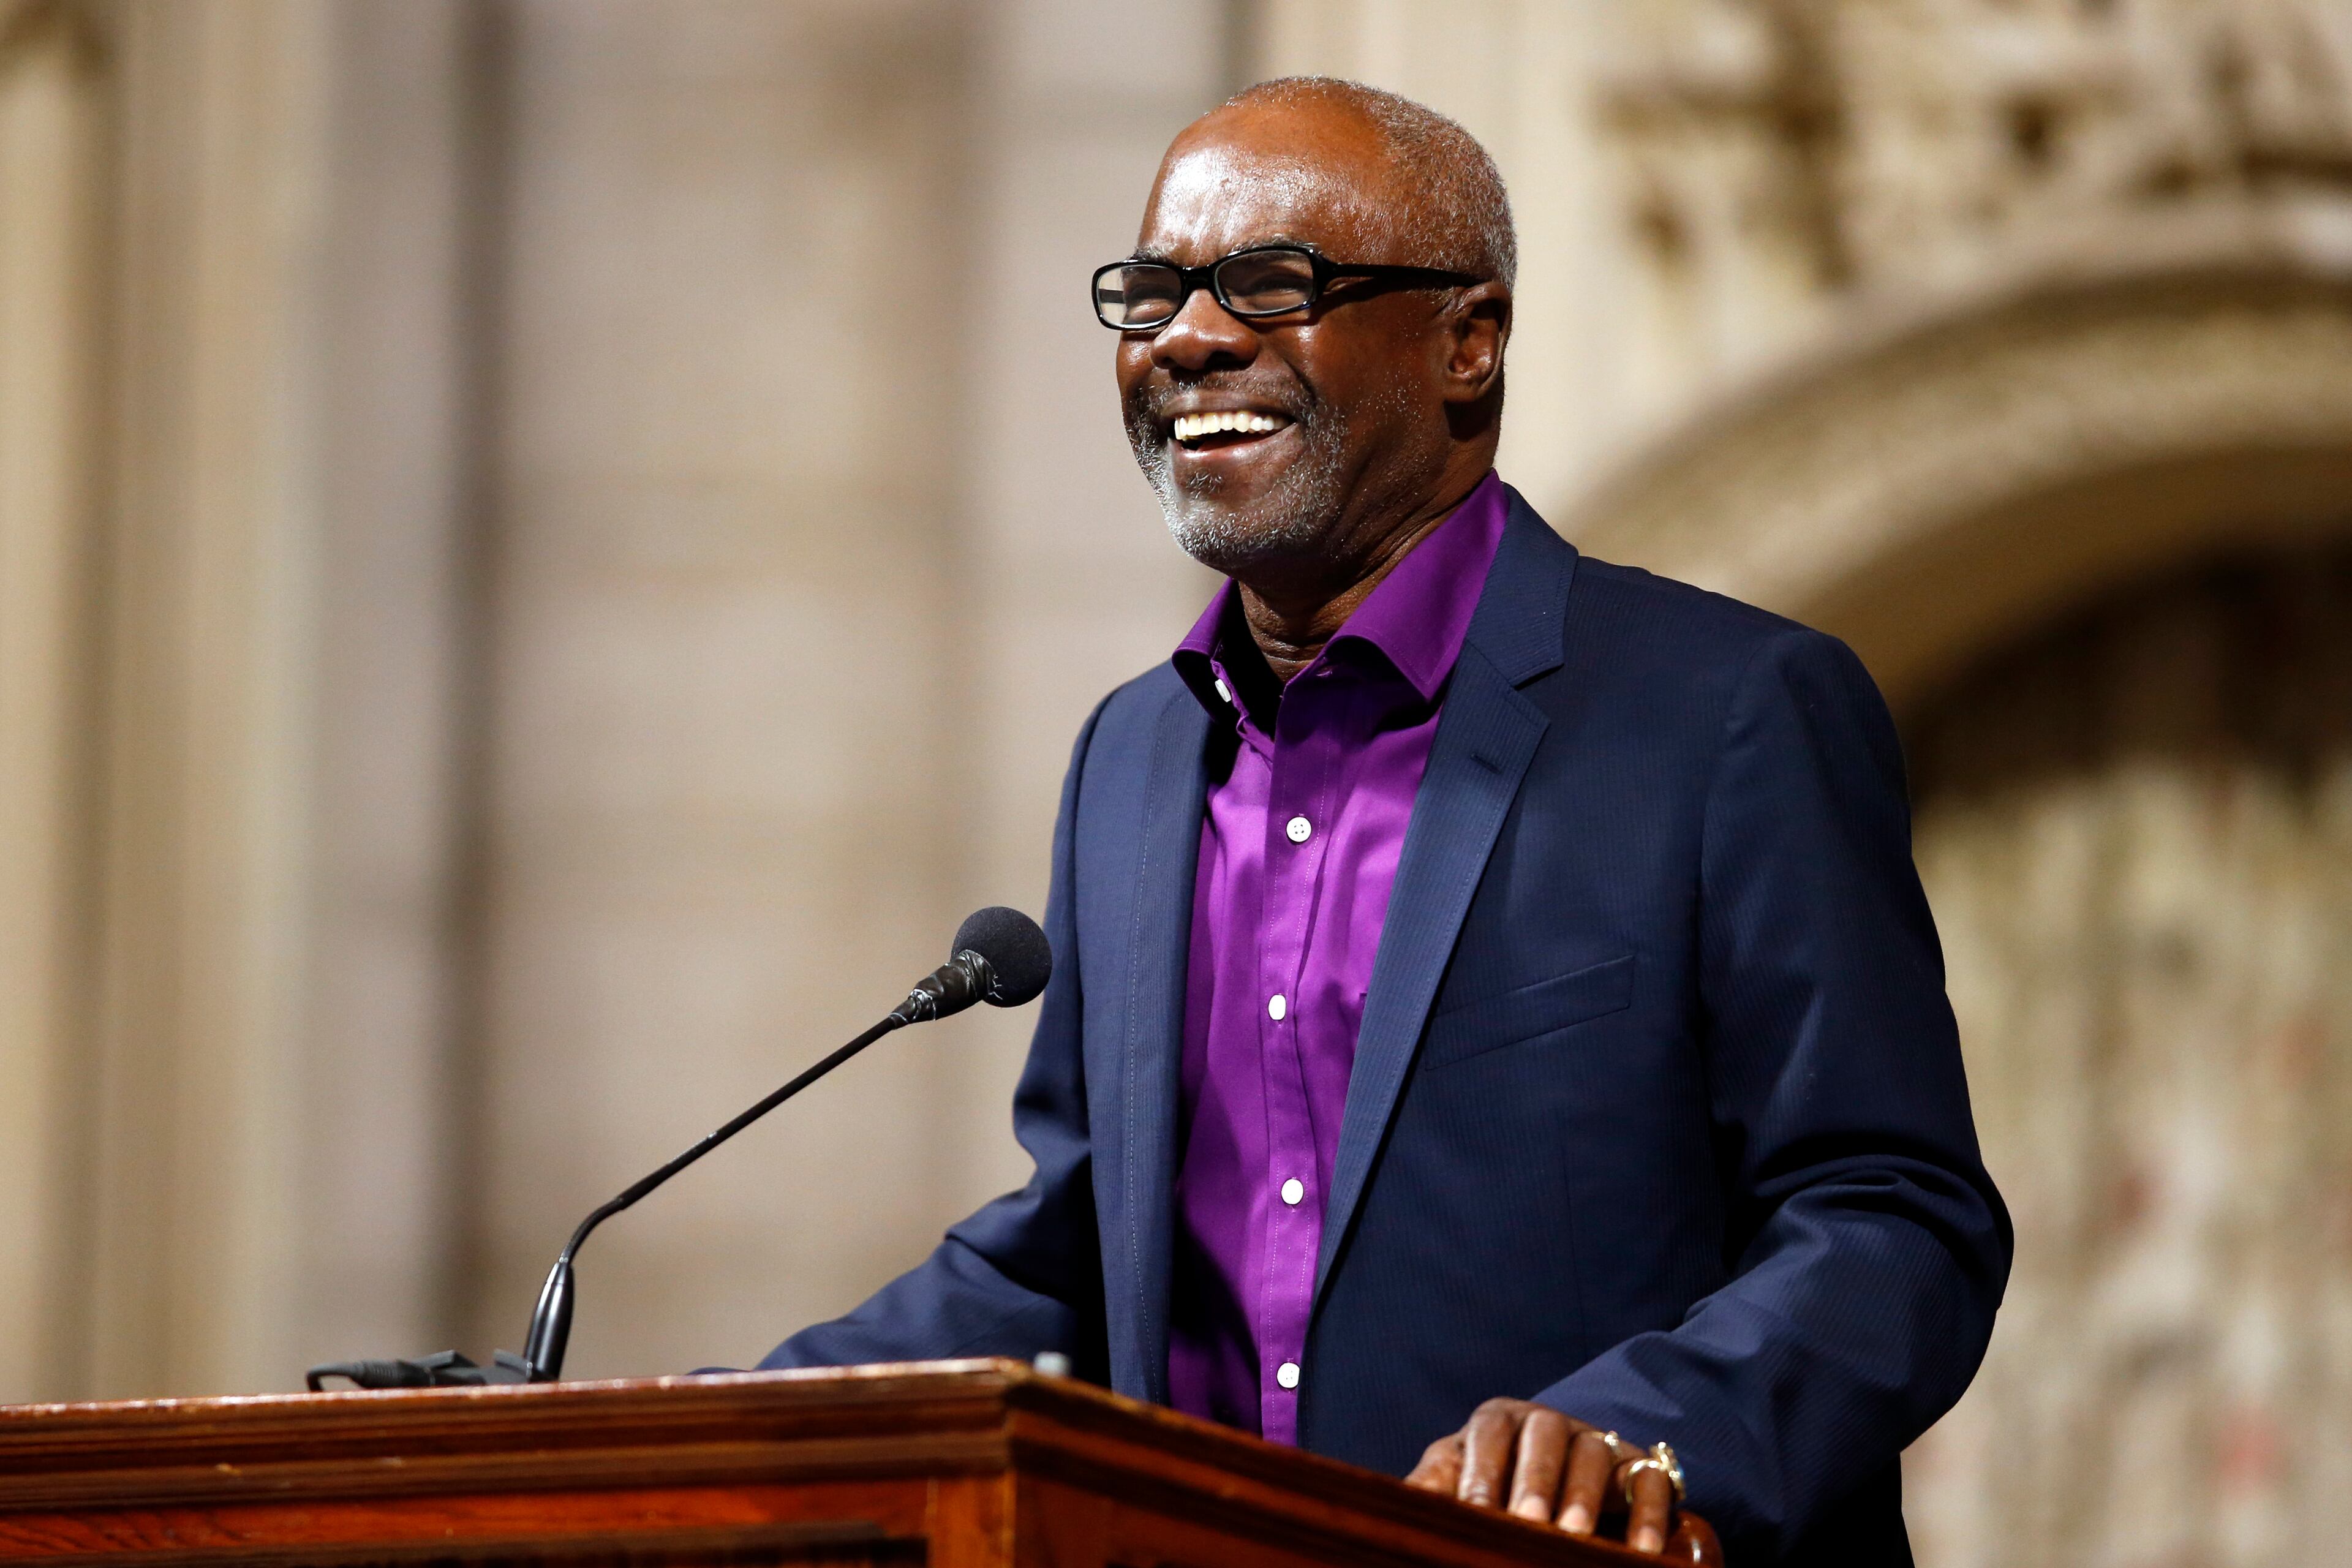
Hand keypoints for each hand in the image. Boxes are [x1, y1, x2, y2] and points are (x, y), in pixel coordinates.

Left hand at [1404, 1397, 1677, 1553]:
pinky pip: (1648, 1479)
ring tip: (1574, 1537)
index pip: (1488, 1429)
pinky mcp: (1636, 1465)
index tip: (1475, 1510)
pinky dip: (1648, 1512)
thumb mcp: (1455, 1483)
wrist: (1554, 1486)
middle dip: (1536, 1479)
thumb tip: (1388, 1507)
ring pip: (1594, 1452)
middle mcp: (1547, 1421)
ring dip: (1584, 1495)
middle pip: (1544, 1433)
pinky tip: (1642, 1551)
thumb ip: (1428, 1491)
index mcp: (1497, 1420)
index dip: (1482, 1467)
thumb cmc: (1490, 1488)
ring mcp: (1596, 1439)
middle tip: (1530, 1522)